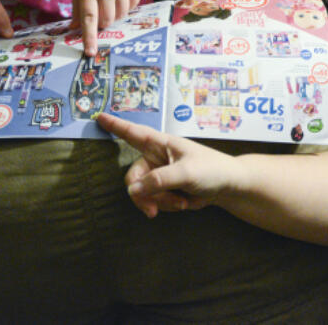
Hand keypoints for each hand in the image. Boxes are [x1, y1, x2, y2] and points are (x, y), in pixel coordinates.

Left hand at [74, 0, 143, 54]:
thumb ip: (78, 5)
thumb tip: (74, 27)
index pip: (88, 18)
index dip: (89, 37)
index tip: (90, 52)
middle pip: (106, 21)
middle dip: (102, 23)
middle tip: (100, 12)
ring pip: (120, 15)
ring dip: (114, 14)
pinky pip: (131, 7)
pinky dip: (125, 6)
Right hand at [97, 112, 234, 216]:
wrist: (228, 187)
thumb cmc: (212, 170)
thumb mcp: (186, 172)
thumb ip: (159, 180)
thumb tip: (132, 190)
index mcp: (161, 144)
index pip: (133, 132)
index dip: (115, 125)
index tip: (99, 117)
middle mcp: (157, 157)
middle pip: (133, 177)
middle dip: (143, 195)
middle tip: (152, 209)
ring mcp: (160, 174)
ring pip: (143, 193)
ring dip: (159, 202)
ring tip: (180, 202)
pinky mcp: (165, 190)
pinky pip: (153, 201)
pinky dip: (165, 206)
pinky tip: (182, 204)